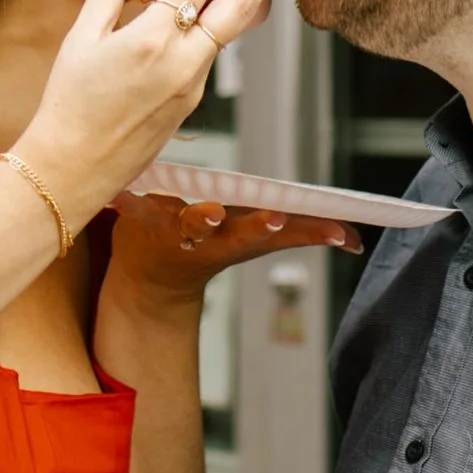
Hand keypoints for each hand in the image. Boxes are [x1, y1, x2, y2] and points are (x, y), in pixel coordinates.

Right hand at [14, 0, 281, 224]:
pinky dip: (204, 35)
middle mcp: (184, 62)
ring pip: (227, 33)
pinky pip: (207, 58)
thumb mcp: (79, 41)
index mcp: (153, 40)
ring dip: (231, 4)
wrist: (73, 168)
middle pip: (241, 7)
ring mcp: (194, 86)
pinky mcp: (191, 104)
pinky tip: (185, 29)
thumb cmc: (69, 105)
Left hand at [107, 196, 360, 308]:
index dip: (288, 229)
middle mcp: (210, 239)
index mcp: (240, 239)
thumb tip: (354, 238)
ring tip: (206, 210)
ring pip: (185, 221)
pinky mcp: (138, 218)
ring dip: (196, 216)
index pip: (270, 234)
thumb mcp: (259, 240)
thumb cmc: (212, 244)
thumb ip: (304, 234)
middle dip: (250, 227)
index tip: (307, 223)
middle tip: (262, 218)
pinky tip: (117, 193)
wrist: (151, 279)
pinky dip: (124, 200)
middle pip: (231, 233)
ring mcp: (174, 230)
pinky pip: (131, 206)